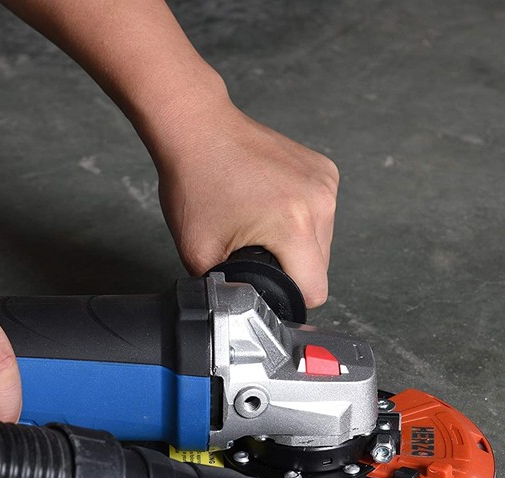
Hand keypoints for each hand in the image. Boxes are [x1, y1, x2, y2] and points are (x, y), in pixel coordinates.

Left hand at [153, 98, 338, 307]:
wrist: (197, 129)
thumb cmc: (194, 182)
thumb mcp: (199, 253)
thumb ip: (226, 286)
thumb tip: (240, 304)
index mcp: (294, 226)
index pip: (314, 290)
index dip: (288, 299)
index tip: (266, 289)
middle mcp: (320, 201)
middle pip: (319, 267)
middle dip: (288, 269)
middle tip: (251, 250)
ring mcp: (326, 182)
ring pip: (321, 242)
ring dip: (294, 245)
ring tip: (258, 225)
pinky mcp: (324, 169)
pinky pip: (319, 214)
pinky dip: (298, 219)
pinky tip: (268, 206)